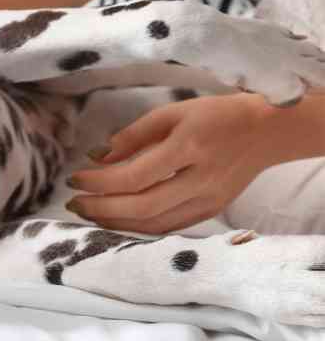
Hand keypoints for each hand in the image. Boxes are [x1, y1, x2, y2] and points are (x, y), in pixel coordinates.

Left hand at [66, 93, 285, 233]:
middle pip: (143, 207)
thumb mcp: (173, 113)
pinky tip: (118, 220)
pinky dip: (139, 227)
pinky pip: (170, 227)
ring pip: (155, 224)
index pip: (134, 177)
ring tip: (89, 213)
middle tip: (73, 203)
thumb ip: (133, 135)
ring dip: (116, 223)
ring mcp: (209, 201)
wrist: (267, 131)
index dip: (99, 183)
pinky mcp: (212, 212)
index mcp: (188, 149)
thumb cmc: (215, 116)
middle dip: (101, 209)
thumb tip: (96, 157)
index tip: (74, 179)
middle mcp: (200, 181)